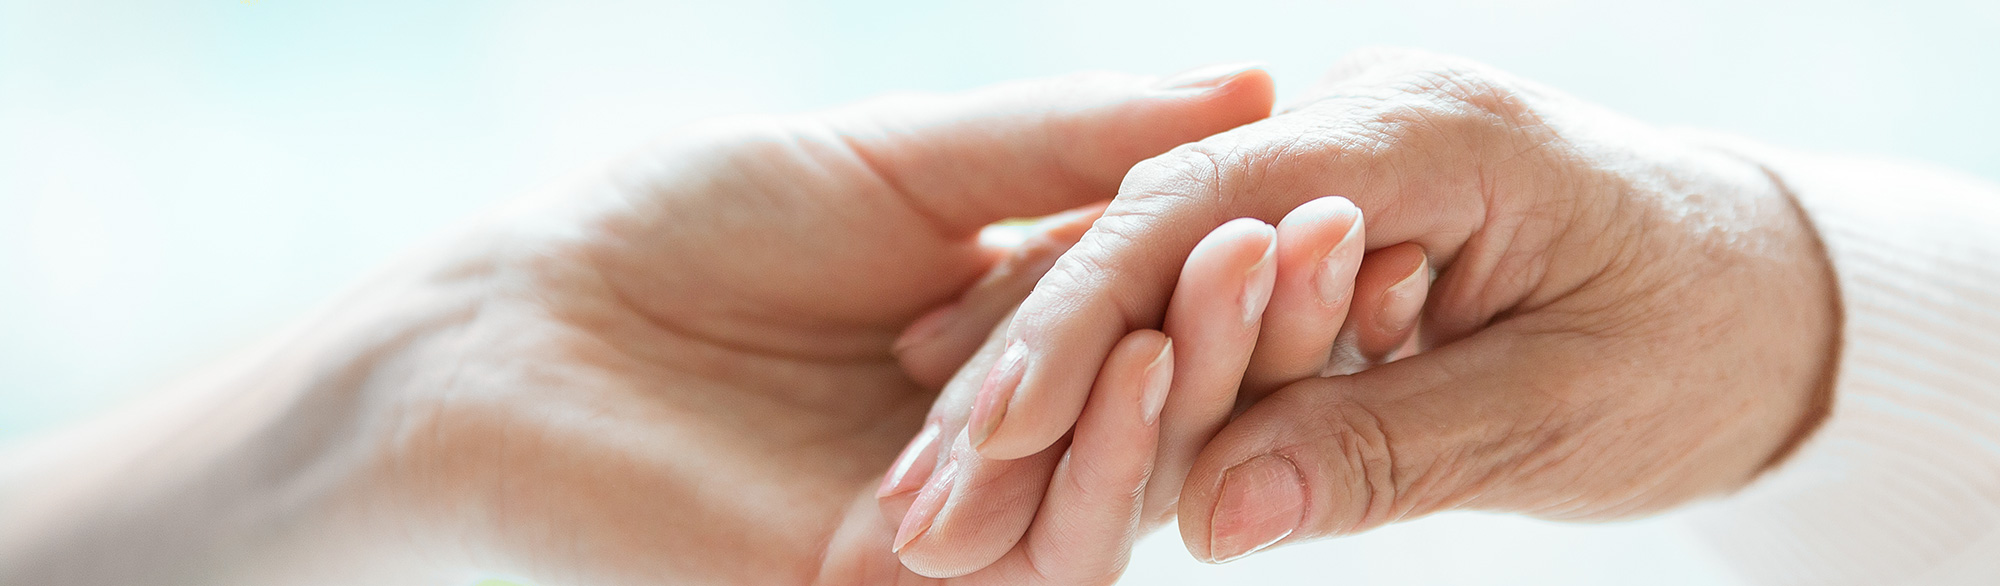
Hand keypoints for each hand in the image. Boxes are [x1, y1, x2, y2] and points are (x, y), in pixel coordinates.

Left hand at [0, 68, 1274, 584]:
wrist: (516, 340)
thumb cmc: (676, 232)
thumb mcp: (893, 161)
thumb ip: (1063, 143)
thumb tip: (1252, 77)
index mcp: (998, 337)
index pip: (1156, 308)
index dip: (1236, 247)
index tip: (1320, 166)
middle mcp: (997, 441)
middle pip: (1158, 400)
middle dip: (1242, 317)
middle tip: (1331, 221)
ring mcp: (959, 528)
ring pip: (1118, 482)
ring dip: (1192, 379)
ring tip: (1248, 265)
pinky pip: (1038, 553)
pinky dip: (1091, 462)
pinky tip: (1130, 360)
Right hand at [969, 48, 1839, 562]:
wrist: (1768, 295)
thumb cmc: (1697, 346)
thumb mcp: (1565, 412)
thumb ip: (1391, 450)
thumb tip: (1216, 520)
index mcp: (1426, 132)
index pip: (1205, 213)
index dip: (1083, 322)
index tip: (990, 432)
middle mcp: (1356, 121)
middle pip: (1144, 231)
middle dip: (1025, 361)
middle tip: (915, 492)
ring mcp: (1328, 160)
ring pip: (1144, 261)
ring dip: (1035, 370)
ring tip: (929, 478)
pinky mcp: (1314, 214)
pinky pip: (1184, 283)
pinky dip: (1100, 360)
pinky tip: (1000, 416)